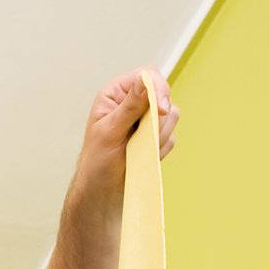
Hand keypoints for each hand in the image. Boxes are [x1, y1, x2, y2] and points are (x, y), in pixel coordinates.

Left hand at [72, 64, 179, 215]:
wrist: (102, 192)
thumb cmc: (97, 162)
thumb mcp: (110, 132)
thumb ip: (130, 106)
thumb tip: (145, 80)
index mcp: (117, 94)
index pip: (148, 76)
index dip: (159, 89)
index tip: (161, 110)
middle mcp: (133, 102)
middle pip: (164, 95)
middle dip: (158, 119)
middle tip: (142, 138)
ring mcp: (147, 119)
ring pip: (172, 116)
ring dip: (159, 136)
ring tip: (137, 150)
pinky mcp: (156, 137)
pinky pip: (172, 136)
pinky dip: (161, 149)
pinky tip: (143, 157)